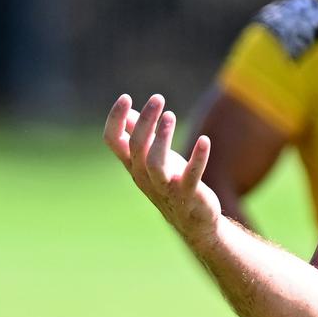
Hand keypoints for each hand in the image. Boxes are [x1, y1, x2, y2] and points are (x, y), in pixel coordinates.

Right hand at [104, 93, 221, 244]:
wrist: (192, 219)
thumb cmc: (170, 181)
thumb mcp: (153, 156)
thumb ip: (139, 135)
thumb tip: (127, 111)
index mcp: (133, 164)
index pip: (113, 141)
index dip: (114, 119)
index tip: (126, 97)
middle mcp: (143, 176)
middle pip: (136, 146)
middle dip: (145, 121)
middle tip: (158, 98)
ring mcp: (165, 186)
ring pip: (155, 163)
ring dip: (162, 138)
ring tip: (171, 115)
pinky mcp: (188, 194)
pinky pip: (191, 176)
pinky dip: (198, 159)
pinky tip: (205, 141)